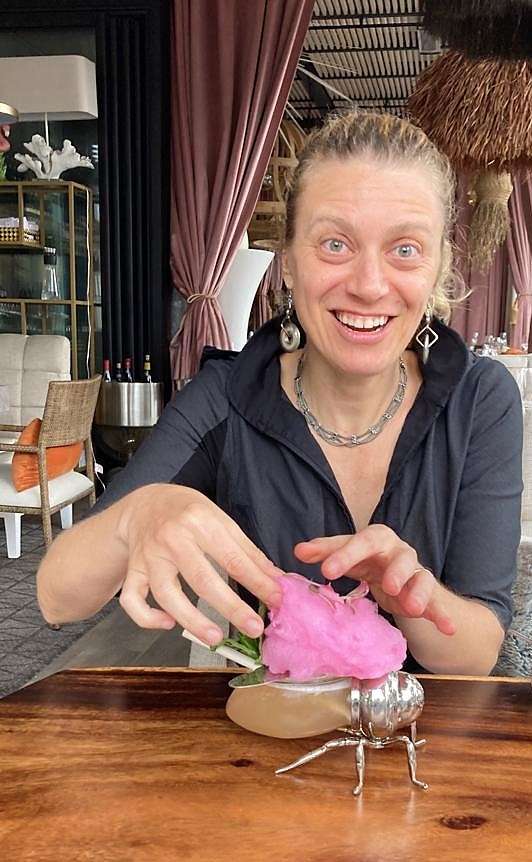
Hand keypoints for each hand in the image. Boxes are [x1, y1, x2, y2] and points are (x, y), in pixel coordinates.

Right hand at [115, 484, 281, 644]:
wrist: (144, 503)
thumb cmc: (187, 512)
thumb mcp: (221, 519)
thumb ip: (247, 550)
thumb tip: (275, 579)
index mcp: (199, 521)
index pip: (233, 558)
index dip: (257, 583)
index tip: (276, 600)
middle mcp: (172, 539)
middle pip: (202, 579)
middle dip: (231, 607)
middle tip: (254, 628)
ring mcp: (149, 557)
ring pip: (166, 595)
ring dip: (191, 620)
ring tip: (216, 639)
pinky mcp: (134, 570)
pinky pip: (133, 600)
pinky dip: (148, 617)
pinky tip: (169, 624)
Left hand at [294, 525, 455, 634]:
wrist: (396, 575)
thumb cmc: (367, 561)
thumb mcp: (346, 555)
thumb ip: (325, 552)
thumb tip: (298, 551)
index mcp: (376, 539)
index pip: (361, 541)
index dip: (345, 554)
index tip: (326, 570)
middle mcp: (399, 551)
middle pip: (400, 556)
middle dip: (395, 570)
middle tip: (386, 586)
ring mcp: (416, 571)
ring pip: (421, 577)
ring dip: (418, 592)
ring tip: (412, 608)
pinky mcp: (427, 592)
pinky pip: (436, 602)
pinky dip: (442, 615)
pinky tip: (448, 628)